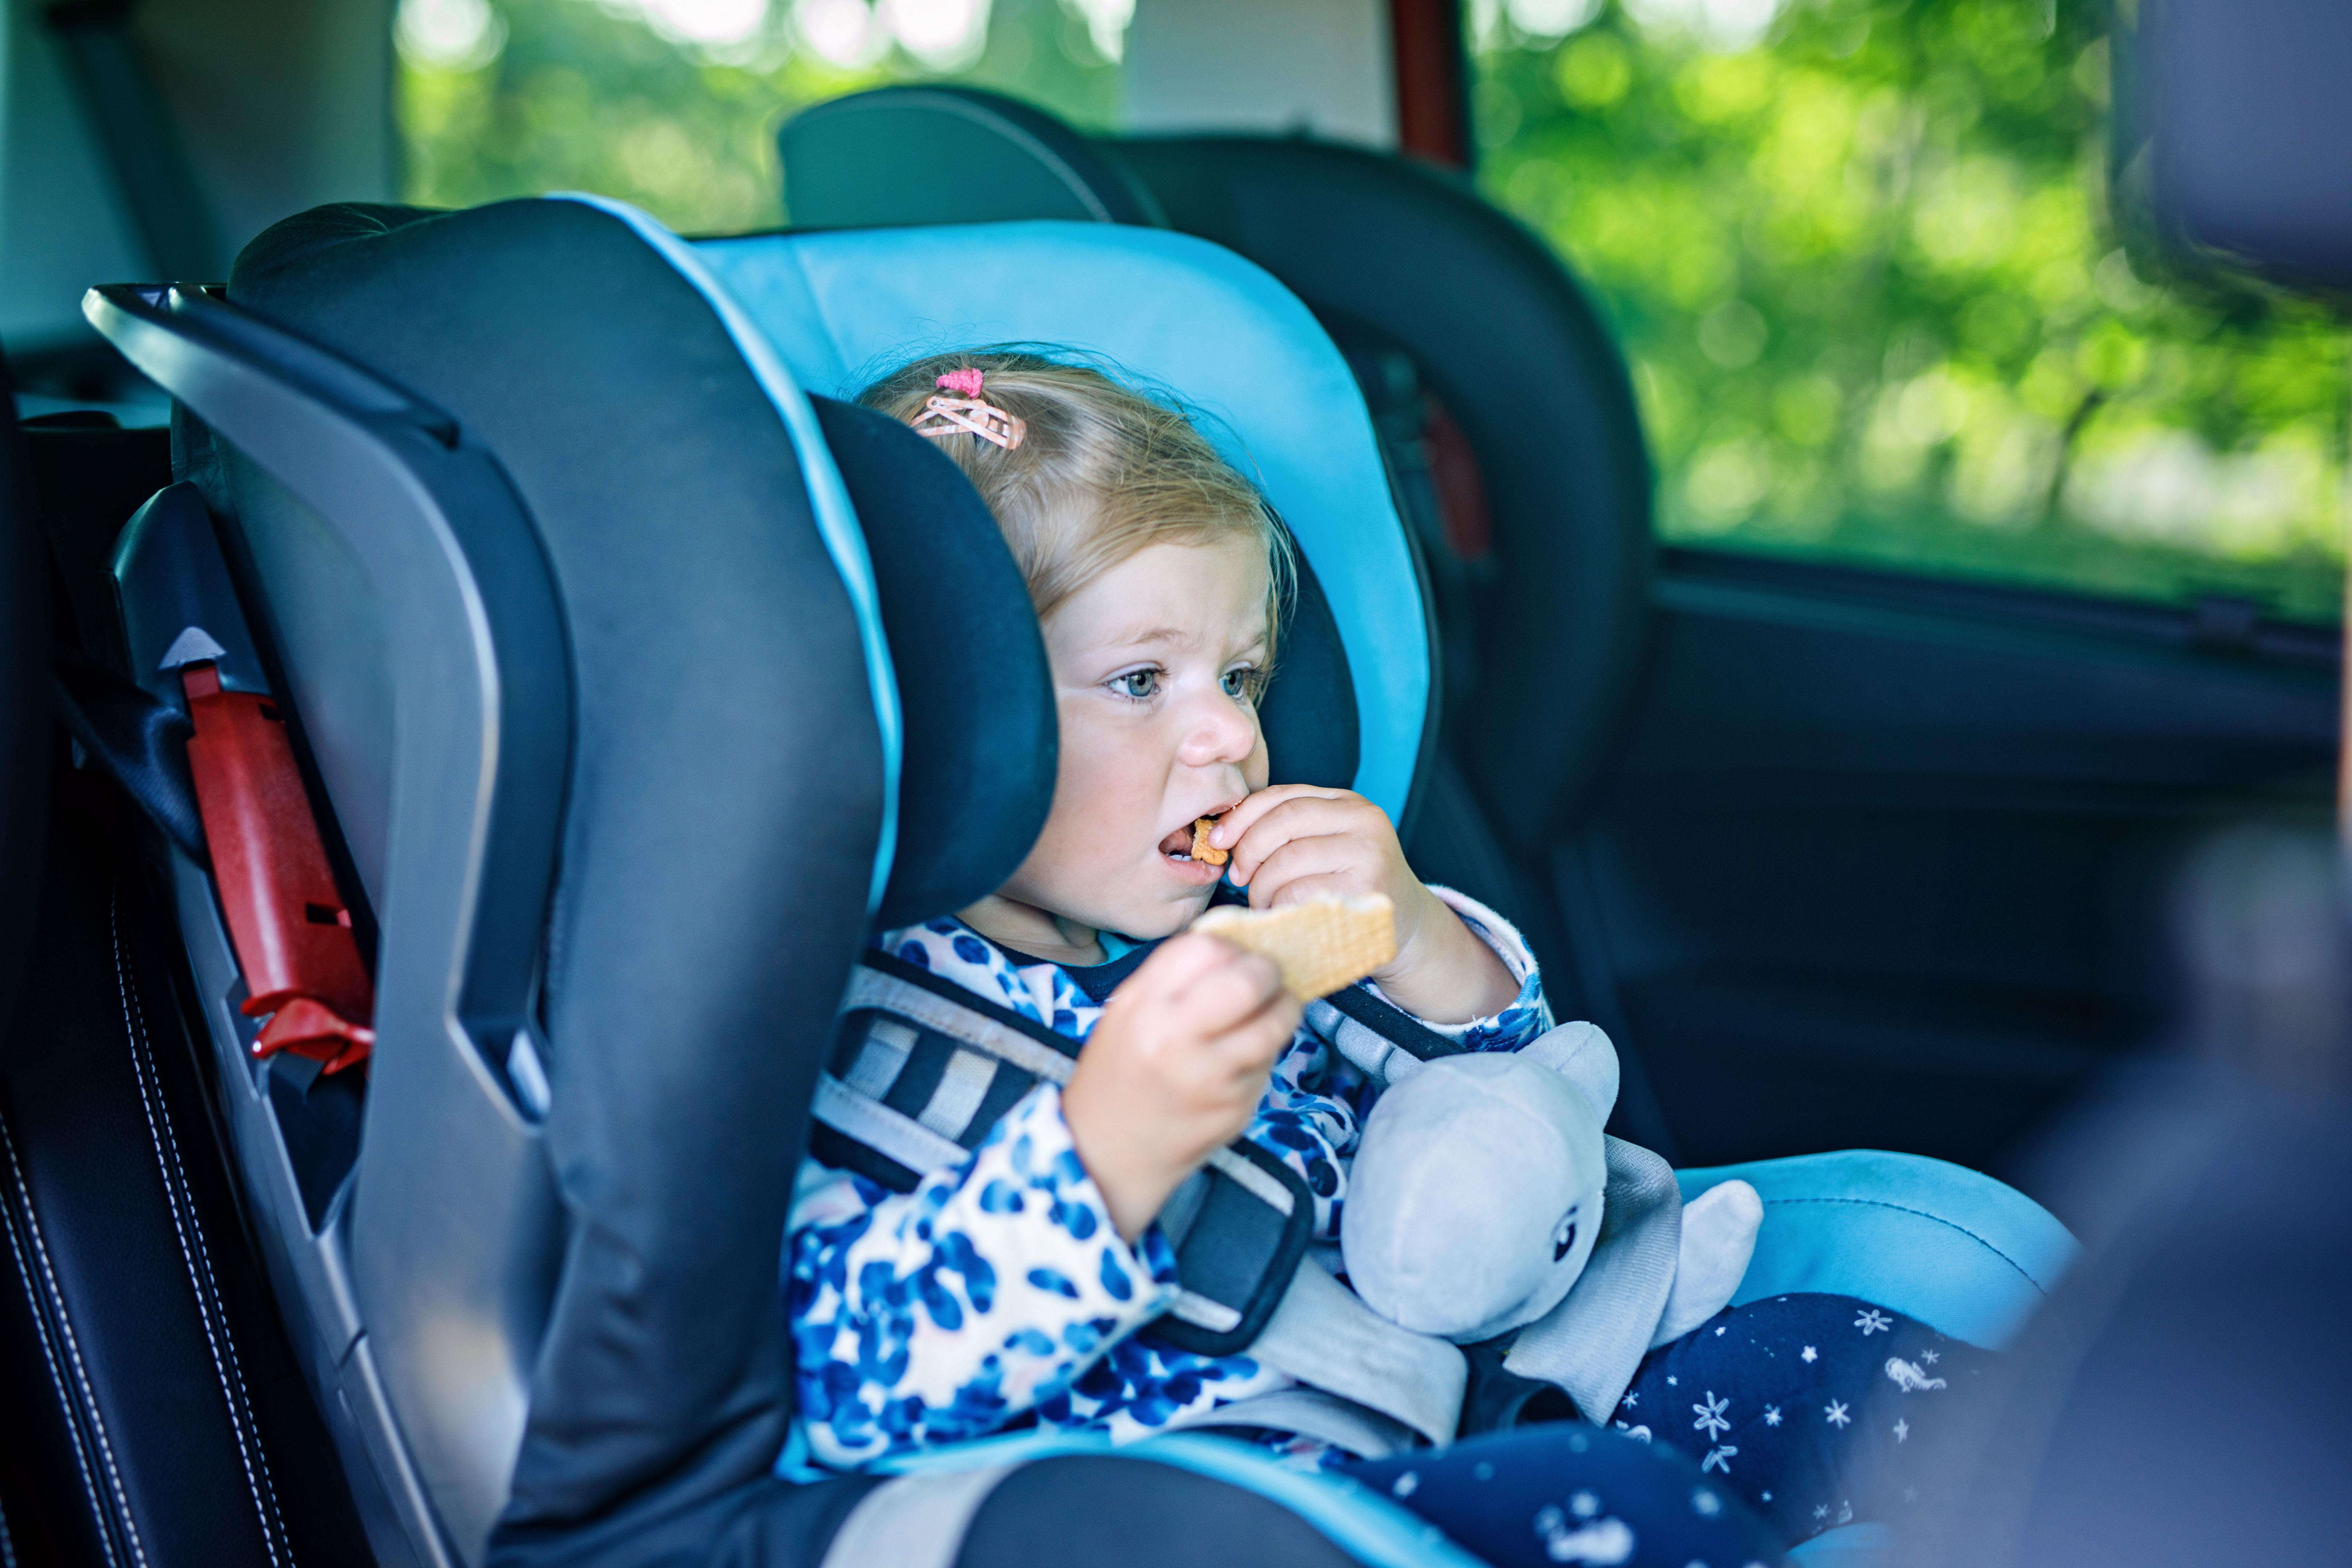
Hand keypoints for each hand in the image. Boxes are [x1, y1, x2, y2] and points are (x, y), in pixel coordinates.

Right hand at [1061, 933, 1302, 1241]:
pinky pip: (1268, 1064)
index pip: (1207, 948)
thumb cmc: (1120, 1072)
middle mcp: (1176, 1038)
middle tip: (1268, 979)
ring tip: (1268, 1013)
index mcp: (1144, 1006)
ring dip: (1282, 1011)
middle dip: (1269, 972)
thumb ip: (1177, 978)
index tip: (1234, 958)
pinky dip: (1265, 1054)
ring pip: (1275, 1024)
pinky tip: (1242, 1059)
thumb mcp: (1129, 1011)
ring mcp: (1211, 1078)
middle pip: (1250, 981)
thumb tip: (1237, 949)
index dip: (1231, 948)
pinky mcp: (1235, 1108)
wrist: (1105, 1153)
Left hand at [1207, 786, 1517, 1024]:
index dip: (1242, 817)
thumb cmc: (1349, 886)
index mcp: (1347, 802)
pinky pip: (1299, 894)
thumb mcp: (1325, 845)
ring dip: (1261, 886)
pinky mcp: (1366, 891)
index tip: (1219, 841)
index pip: (1282, 795)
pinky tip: (1282, 914)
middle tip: (1239, 877)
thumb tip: (1224, 837)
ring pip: (1286, 860)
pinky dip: (1277, 906)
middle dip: (1248, 851)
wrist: (1402, 925)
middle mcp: (1363, 820)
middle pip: (1282, 822)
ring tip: (1264, 901)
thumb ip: (1286, 832)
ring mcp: (1368, 854)